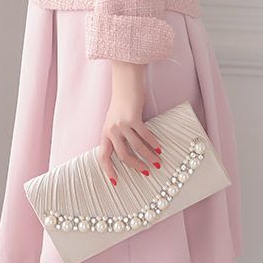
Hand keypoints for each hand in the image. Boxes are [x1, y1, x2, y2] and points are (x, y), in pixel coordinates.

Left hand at [98, 62, 163, 185]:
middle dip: (136, 166)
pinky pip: (144, 135)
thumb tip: (131, 150)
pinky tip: (160, 148)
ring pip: (136, 147)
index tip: (116, 182)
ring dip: (148, 156)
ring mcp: (121, 124)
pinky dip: (153, 143)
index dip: (108, 170)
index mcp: (105, 132)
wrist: (125, 80)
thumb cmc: (123, 99)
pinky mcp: (132, 118)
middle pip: (122, 155)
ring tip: (157, 161)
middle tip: (146, 171)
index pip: (103, 156)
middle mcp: (111, 130)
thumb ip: (119, 133)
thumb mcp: (116, 119)